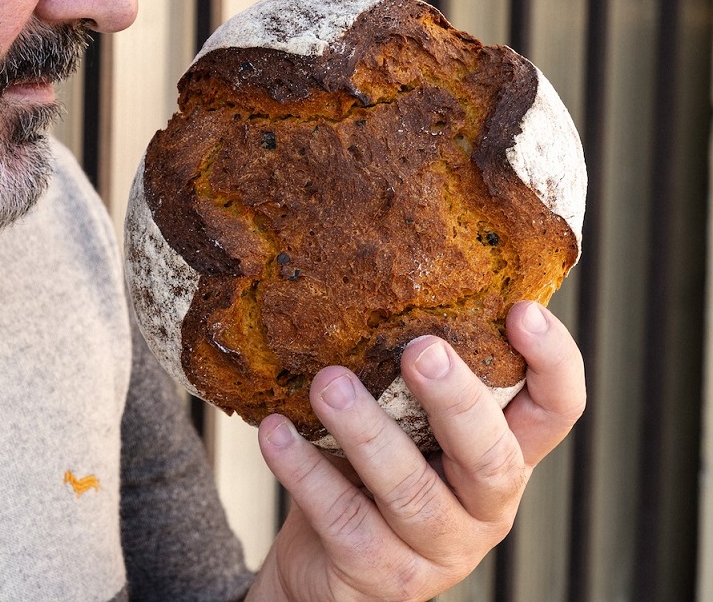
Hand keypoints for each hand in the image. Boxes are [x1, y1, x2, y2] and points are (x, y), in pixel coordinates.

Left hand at [247, 301, 584, 601]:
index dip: (553, 363)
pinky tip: (275, 432)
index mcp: (504, 452)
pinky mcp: (381, 576)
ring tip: (327, 385)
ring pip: (412, 492)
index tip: (521, 309)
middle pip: (492, 456)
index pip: (556, 410)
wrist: (328, 562)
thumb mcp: (406, 417)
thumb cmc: (373, 468)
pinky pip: (344, 520)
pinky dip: (305, 473)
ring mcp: (437, 549)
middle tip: (418, 348)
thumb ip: (409, 370)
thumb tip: (383, 262)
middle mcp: (484, 504)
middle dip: (457, 400)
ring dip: (366, 433)